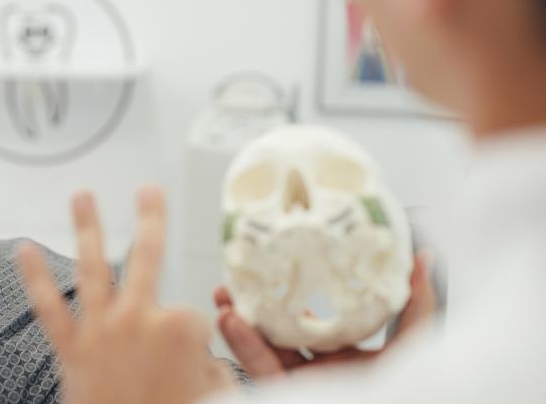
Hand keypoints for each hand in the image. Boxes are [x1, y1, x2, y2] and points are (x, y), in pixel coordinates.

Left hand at [18, 186, 235, 403]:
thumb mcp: (215, 394)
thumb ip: (208, 368)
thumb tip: (198, 358)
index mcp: (181, 329)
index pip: (191, 317)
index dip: (191, 347)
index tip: (184, 370)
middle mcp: (140, 319)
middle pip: (149, 258)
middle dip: (151, 219)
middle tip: (149, 190)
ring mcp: (103, 330)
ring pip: (95, 267)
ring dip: (89, 227)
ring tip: (83, 195)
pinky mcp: (72, 350)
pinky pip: (50, 308)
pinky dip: (35, 279)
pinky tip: (22, 250)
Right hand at [214, 251, 436, 378]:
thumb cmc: (406, 391)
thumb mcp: (415, 345)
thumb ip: (416, 305)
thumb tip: (423, 257)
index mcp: (345, 357)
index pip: (312, 321)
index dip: (291, 295)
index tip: (276, 268)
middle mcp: (319, 372)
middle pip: (277, 333)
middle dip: (252, 306)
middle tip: (235, 281)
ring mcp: (301, 386)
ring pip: (261, 349)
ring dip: (238, 321)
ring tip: (223, 295)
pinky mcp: (285, 395)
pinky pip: (260, 369)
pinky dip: (243, 345)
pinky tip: (229, 321)